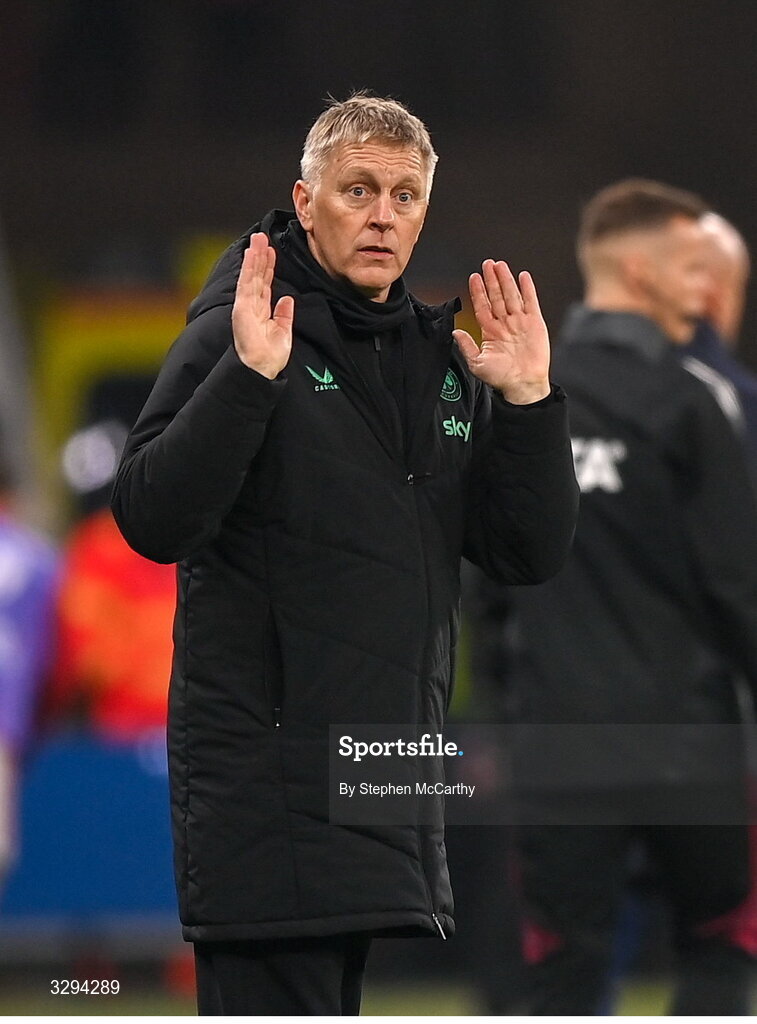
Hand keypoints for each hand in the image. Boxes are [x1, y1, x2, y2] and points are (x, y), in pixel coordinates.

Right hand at [232, 233, 293, 378]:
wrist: (261, 369)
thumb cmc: (270, 357)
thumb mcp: (283, 332)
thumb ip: (284, 315)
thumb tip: (287, 300)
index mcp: (261, 311)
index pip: (265, 284)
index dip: (268, 268)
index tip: (271, 252)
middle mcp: (252, 306)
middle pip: (257, 276)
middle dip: (260, 256)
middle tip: (263, 237)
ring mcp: (245, 305)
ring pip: (251, 275)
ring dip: (255, 256)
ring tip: (259, 239)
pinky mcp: (242, 307)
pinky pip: (247, 283)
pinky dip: (249, 267)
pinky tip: (252, 254)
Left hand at [453, 260, 550, 403]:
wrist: (522, 384)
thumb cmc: (500, 378)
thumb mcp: (477, 363)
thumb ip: (467, 346)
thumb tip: (455, 331)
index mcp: (490, 331)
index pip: (482, 306)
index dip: (478, 291)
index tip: (473, 277)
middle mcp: (504, 323)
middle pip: (497, 296)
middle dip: (491, 280)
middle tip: (487, 263)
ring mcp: (520, 321)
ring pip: (511, 295)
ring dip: (505, 280)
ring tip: (500, 265)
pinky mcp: (535, 322)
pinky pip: (531, 301)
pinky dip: (527, 289)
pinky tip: (523, 276)